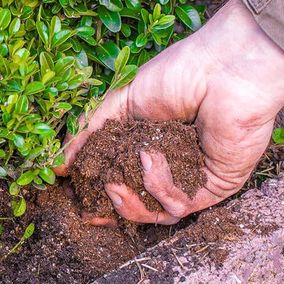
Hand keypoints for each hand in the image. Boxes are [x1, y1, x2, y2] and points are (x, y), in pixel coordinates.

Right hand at [56, 0, 283, 224]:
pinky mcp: (214, 187)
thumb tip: (61, 164)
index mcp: (152, 147)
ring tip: (117, 183)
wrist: (222, 70)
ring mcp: (194, 179)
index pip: (124, 181)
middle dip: (114, 205)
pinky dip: (158, 186)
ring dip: (131, 202)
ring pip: (157, 213)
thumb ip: (92, 133)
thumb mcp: (123, 102)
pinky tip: (152, 158)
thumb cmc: (179, 75)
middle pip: (139, 205)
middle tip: (98, 197)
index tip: (79, 201)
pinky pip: (179, 206)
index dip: (100, 195)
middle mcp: (174, 166)